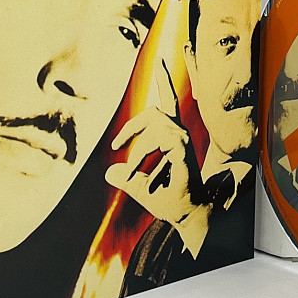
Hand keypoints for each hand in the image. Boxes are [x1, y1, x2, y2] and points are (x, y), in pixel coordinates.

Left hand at [105, 59, 208, 226]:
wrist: (188, 215)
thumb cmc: (170, 200)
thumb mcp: (140, 186)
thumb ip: (126, 177)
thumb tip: (108, 173)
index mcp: (174, 136)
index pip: (169, 102)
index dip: (164, 83)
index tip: (143, 90)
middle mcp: (180, 134)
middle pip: (155, 111)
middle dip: (132, 127)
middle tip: (117, 146)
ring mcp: (183, 139)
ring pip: (154, 123)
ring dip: (137, 151)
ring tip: (132, 171)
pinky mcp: (182, 148)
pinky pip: (157, 139)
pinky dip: (141, 156)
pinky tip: (136, 172)